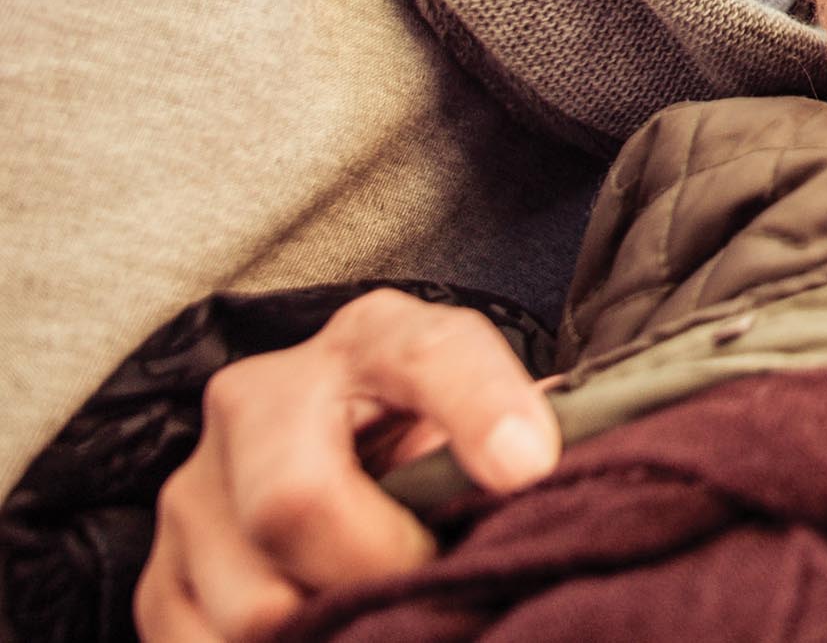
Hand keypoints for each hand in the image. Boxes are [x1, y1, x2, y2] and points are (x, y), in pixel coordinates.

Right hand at [135, 289, 558, 641]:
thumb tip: (537, 478)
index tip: (527, 468)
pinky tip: (321, 632)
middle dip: (379, 568)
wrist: (335, 449)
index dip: (481, 410)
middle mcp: (260, 398)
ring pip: (251, 603)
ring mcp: (194, 488)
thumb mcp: (485, 411)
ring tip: (379, 610)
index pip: (427, 357)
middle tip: (429, 582)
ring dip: (331, 628)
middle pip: (295, 503)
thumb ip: (517, 433)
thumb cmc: (430, 435)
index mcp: (371, 341)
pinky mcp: (159, 573)